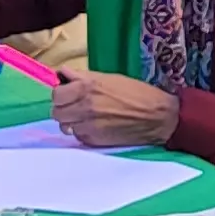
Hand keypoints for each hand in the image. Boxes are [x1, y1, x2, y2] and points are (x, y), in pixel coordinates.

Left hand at [51, 70, 179, 146]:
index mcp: (87, 86)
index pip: (56, 93)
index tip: (68, 93)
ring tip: (85, 117)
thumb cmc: (137, 93)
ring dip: (71, 121)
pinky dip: (82, 132)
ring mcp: (87, 125)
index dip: (62, 93)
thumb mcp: (109, 77)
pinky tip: (95, 126)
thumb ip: (83, 77)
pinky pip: (77, 136)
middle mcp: (83, 106)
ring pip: (64, 125)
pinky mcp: (93, 140)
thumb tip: (63, 75)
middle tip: (75, 106)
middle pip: (56, 111)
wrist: (158, 117)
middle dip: (64, 108)